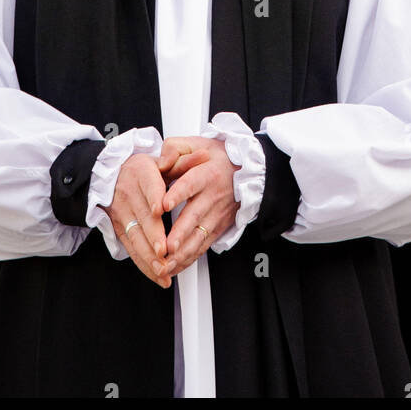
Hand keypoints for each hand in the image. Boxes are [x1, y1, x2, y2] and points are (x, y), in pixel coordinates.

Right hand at [100, 152, 175, 287]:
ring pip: (136, 237)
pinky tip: (158, 275)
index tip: (160, 210)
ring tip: (163, 269)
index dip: (154, 198)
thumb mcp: (161, 159)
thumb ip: (182, 160)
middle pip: (142, 217)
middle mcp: (129, 194)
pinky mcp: (120, 229)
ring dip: (149, 256)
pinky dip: (144, 264)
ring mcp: (122, 213)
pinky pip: (132, 249)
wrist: (113, 174)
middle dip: (153, 236)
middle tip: (164, 251)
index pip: (149, 186)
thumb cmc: (143, 169)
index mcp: (141, 173)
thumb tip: (203, 155)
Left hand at [157, 136, 240, 274]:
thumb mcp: (198, 143)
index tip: (162, 204)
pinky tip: (176, 266)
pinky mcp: (219, 227)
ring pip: (199, 236)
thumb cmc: (219, 157)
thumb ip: (175, 148)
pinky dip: (190, 258)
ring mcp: (217, 214)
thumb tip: (161, 162)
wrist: (249, 169)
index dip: (177, 194)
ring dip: (183, 253)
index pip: (191, 183)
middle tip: (166, 247)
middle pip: (194, 216)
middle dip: (180, 234)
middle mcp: (213, 196)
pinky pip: (204, 246)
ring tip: (167, 264)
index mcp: (207, 173)